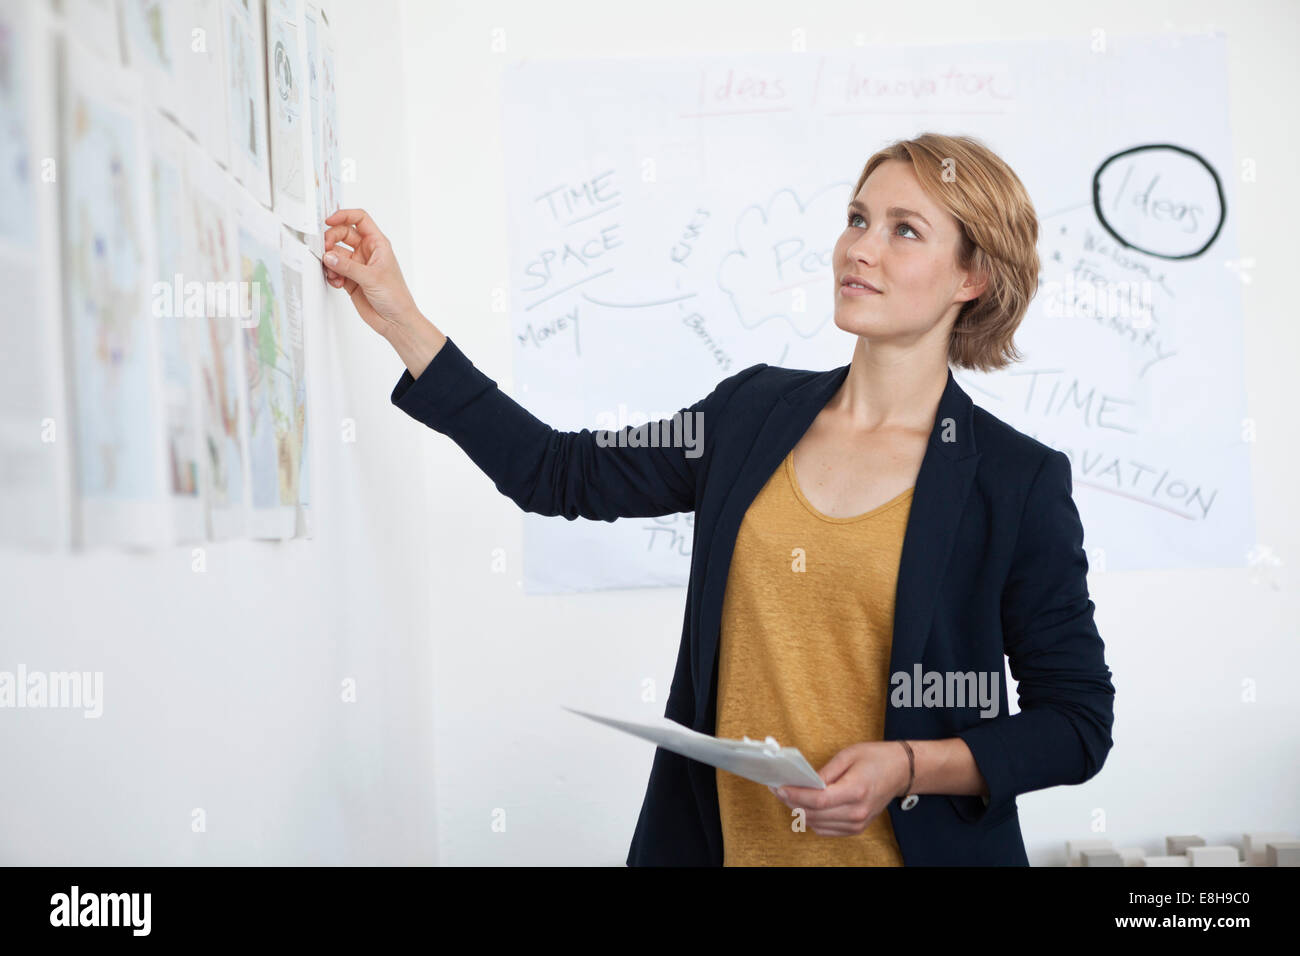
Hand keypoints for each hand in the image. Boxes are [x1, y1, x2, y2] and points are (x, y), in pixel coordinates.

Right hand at [321, 208, 420, 338]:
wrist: (395, 321)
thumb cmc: (395, 297)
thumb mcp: (371, 278)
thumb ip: (348, 266)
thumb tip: (328, 256)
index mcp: (377, 244)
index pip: (359, 219)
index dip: (343, 216)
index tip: (329, 221)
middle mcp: (367, 252)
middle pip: (342, 234)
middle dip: (330, 241)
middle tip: (325, 251)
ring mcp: (358, 265)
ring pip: (335, 254)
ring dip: (329, 261)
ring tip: (333, 272)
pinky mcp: (350, 279)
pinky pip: (334, 270)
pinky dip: (331, 275)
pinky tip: (337, 282)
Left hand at [768, 741, 909, 835]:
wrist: (901, 771)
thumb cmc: (876, 758)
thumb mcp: (848, 755)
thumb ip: (824, 772)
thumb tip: (804, 783)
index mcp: (856, 791)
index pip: (818, 800)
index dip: (796, 795)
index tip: (780, 787)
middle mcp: (857, 811)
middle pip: (815, 814)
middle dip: (792, 802)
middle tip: (778, 789)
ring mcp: (858, 823)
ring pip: (818, 824)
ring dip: (800, 812)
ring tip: (789, 796)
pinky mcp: (857, 828)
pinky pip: (826, 830)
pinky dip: (813, 820)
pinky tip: (806, 807)